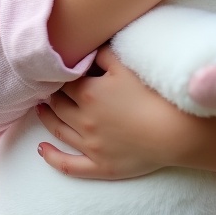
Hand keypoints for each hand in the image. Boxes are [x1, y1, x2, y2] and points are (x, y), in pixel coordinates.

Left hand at [36, 47, 215, 181]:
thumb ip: (105, 55)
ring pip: (58, 131)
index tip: (55, 70)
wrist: (174, 133)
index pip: (64, 82)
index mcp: (89, 94)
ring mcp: (89, 146)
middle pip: (58, 105)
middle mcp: (83, 120)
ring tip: (40, 109)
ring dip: (47, 119)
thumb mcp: (127, 67)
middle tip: (46, 88)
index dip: (58, 75)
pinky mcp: (99, 166)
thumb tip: (91, 48)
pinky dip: (51, 158)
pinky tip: (42, 150)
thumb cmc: (153, 96)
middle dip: (51, 95)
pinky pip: (68, 165)